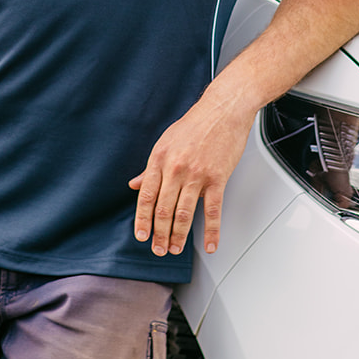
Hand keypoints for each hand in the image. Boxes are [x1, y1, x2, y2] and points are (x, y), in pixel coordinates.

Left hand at [128, 95, 253, 257]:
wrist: (223, 110)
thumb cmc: (195, 124)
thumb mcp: (165, 141)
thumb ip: (150, 167)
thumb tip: (135, 184)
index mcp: (160, 158)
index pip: (146, 196)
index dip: (142, 220)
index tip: (141, 235)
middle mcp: (175, 168)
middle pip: (163, 209)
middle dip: (159, 233)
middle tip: (159, 249)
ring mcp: (197, 175)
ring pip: (184, 213)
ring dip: (178, 236)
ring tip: (175, 248)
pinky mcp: (217, 178)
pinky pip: (213, 211)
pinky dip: (211, 231)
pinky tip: (210, 244)